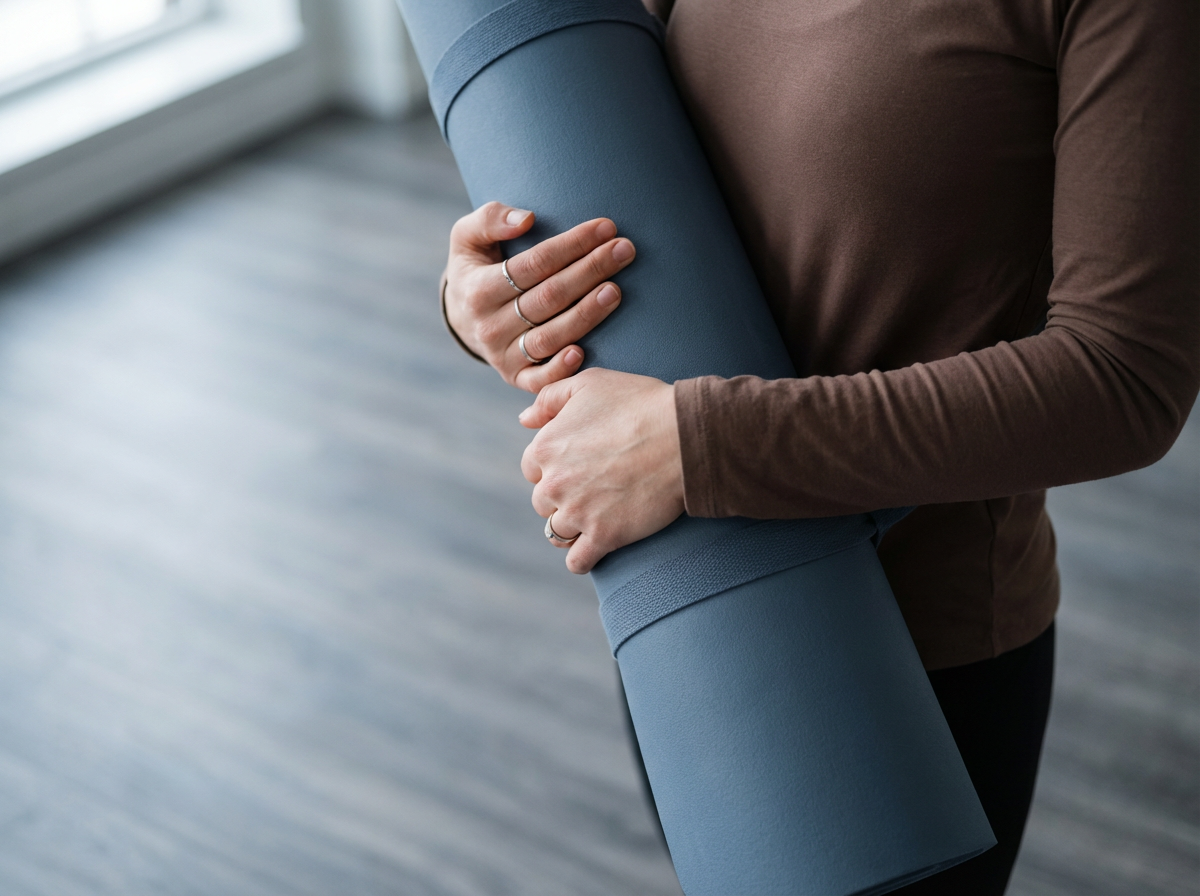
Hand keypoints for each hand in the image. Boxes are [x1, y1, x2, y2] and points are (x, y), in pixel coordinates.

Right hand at [444, 202, 635, 391]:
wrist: (463, 318)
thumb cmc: (477, 268)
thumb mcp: (468, 237)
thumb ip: (489, 220)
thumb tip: (527, 220)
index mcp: (478, 289)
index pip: (534, 264)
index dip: (572, 245)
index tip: (606, 228)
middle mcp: (490, 326)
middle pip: (549, 297)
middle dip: (590, 271)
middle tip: (624, 250)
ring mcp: (503, 355)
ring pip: (550, 336)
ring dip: (586, 314)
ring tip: (615, 290)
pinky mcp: (515, 377)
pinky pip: (540, 379)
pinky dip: (561, 368)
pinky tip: (584, 351)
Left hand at [519, 368, 684, 573]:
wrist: (682, 435)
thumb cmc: (640, 403)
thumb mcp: (589, 383)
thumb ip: (550, 398)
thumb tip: (524, 419)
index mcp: (546, 448)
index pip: (532, 469)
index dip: (553, 467)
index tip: (577, 466)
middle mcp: (554, 483)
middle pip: (543, 502)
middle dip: (562, 497)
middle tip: (592, 490)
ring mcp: (577, 513)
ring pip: (557, 532)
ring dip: (572, 527)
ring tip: (594, 519)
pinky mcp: (604, 536)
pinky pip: (577, 561)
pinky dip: (582, 559)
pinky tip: (595, 548)